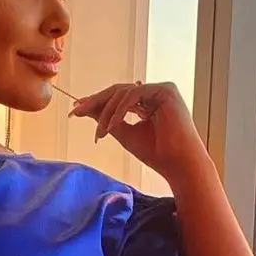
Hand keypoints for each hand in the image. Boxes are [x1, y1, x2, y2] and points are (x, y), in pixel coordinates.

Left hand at [70, 82, 206, 182]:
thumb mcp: (124, 134)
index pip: (117, 97)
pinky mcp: (166, 91)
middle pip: (117, 91)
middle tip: (76, 111)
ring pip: (123, 92)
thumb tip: (85, 108)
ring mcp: (161, 90)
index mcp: (147, 102)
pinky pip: (134, 94)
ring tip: (101, 132)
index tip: (76, 110)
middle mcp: (154, 93)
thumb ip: (107, 120)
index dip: (96, 102)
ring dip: (107, 112)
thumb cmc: (156, 153)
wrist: (179, 165)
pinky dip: (120, 110)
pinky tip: (112, 126)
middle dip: (95, 102)